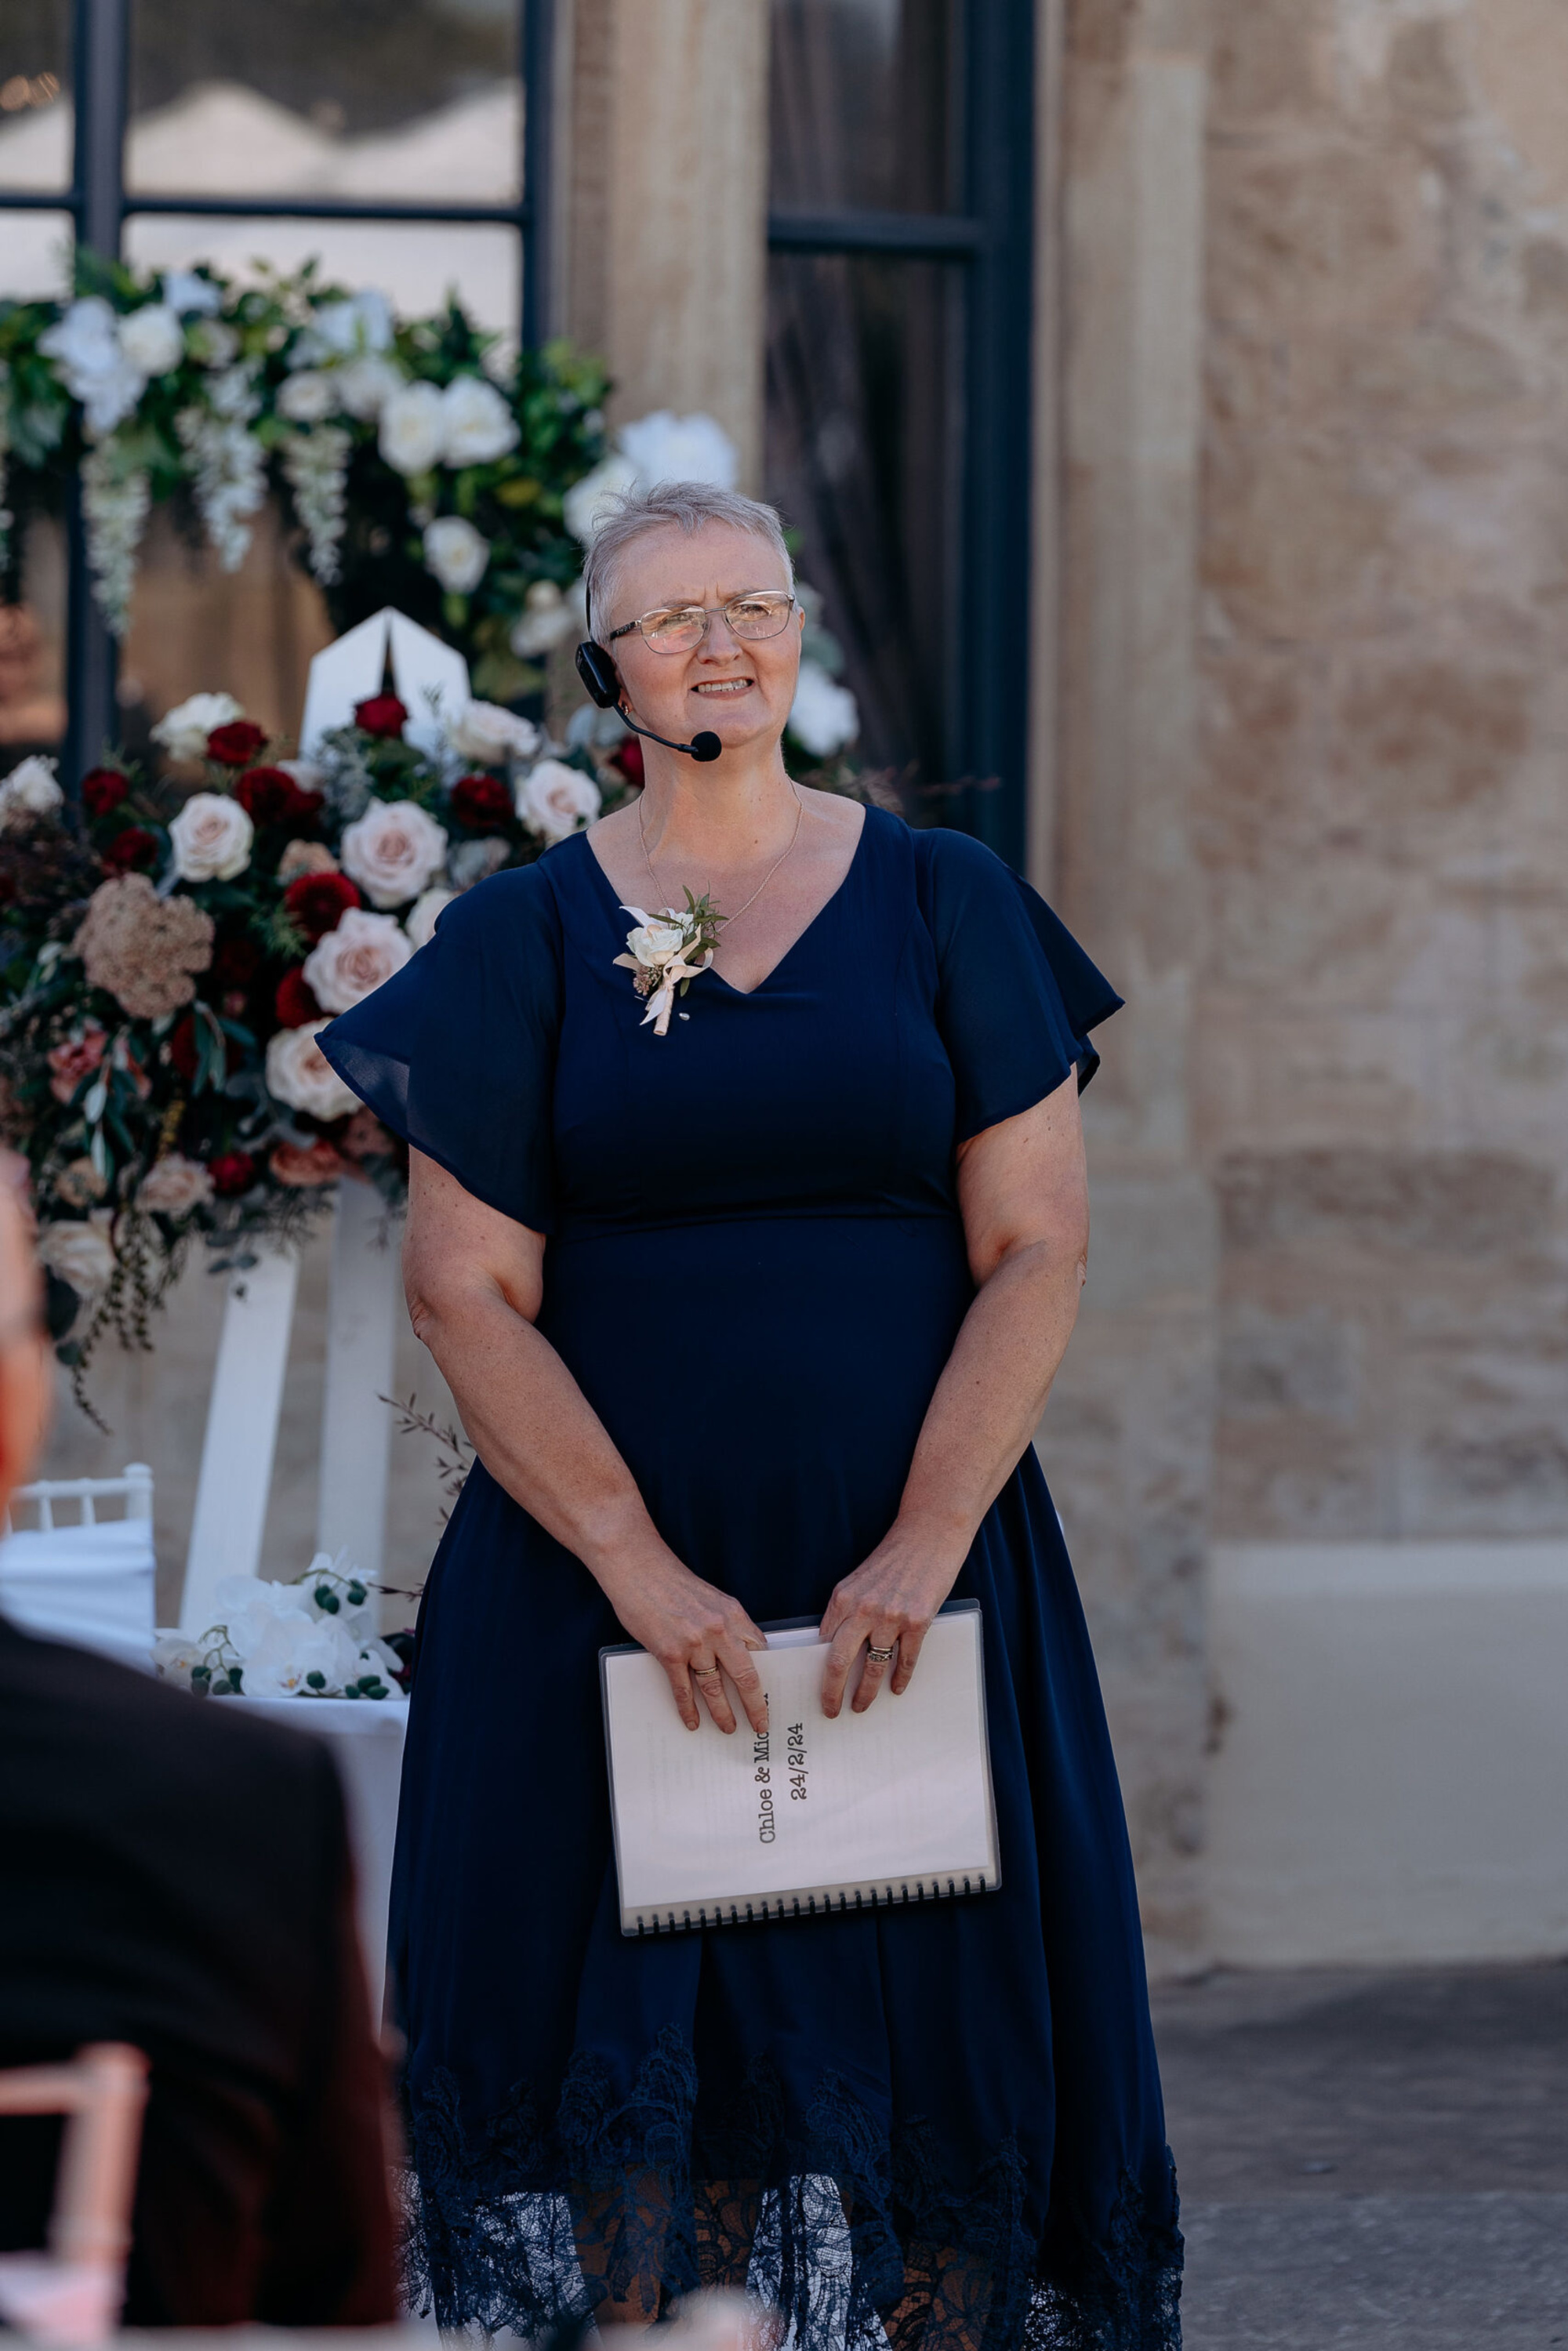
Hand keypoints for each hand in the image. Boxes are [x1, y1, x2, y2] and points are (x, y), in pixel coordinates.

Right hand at [601, 1545, 768, 1736]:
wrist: (639, 1568)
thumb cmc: (672, 1582)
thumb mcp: (711, 1598)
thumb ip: (726, 1624)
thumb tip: (738, 1652)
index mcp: (733, 1613)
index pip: (759, 1650)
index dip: (767, 1673)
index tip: (770, 1691)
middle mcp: (718, 1629)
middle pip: (745, 1677)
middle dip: (756, 1705)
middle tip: (761, 1724)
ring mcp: (694, 1643)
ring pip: (714, 1688)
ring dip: (723, 1713)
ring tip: (729, 1728)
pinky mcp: (669, 1653)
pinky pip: (683, 1689)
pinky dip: (688, 1709)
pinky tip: (693, 1722)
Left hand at [817, 1528, 965, 1717]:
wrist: (927, 1536)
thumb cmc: (892, 1559)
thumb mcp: (858, 1580)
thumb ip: (845, 1610)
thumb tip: (832, 1645)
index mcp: (843, 1598)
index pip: (824, 1643)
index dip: (818, 1669)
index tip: (815, 1688)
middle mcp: (863, 1609)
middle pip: (839, 1662)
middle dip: (832, 1692)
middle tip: (830, 1711)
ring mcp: (891, 1617)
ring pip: (873, 1667)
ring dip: (866, 1693)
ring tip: (861, 1706)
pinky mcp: (918, 1622)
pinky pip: (906, 1660)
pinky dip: (900, 1678)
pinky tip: (896, 1689)